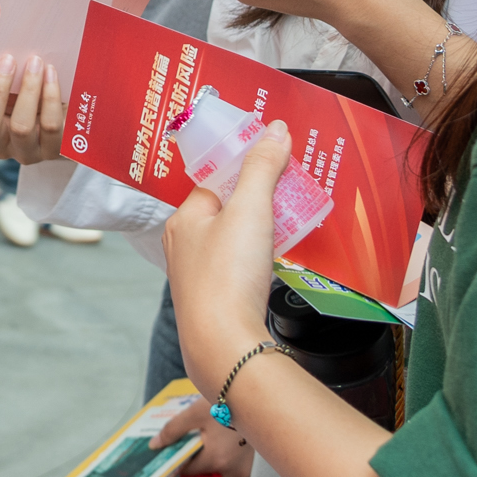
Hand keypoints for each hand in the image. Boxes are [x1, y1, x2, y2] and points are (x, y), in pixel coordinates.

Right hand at [0, 52, 65, 165]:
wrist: (67, 116)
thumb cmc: (31, 98)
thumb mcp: (11, 90)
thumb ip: (1, 81)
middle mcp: (2, 147)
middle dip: (0, 89)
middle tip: (11, 59)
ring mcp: (28, 153)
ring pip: (22, 126)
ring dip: (30, 89)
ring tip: (37, 63)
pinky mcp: (55, 152)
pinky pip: (50, 126)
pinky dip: (50, 97)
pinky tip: (52, 77)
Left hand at [156, 395, 252, 476]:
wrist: (258, 397)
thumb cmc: (227, 402)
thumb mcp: (196, 412)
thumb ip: (173, 430)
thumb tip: (155, 445)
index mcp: (216, 460)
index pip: (188, 471)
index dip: (181, 459)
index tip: (180, 448)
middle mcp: (233, 472)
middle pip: (204, 475)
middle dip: (197, 461)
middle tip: (198, 440)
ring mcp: (246, 472)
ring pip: (220, 475)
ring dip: (213, 463)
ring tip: (213, 440)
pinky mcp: (254, 469)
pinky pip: (234, 471)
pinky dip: (228, 462)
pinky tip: (226, 444)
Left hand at [163, 121, 291, 393]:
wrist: (226, 346)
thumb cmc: (228, 277)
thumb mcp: (250, 209)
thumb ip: (262, 167)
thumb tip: (273, 131)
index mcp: (184, 220)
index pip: (215, 182)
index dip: (245, 171)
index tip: (275, 165)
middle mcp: (185, 248)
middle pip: (226, 212)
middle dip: (258, 203)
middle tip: (291, 194)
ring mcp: (199, 277)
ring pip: (233, 242)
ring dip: (261, 234)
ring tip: (292, 225)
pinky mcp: (218, 303)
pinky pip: (240, 270)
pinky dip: (260, 261)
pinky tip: (279, 263)